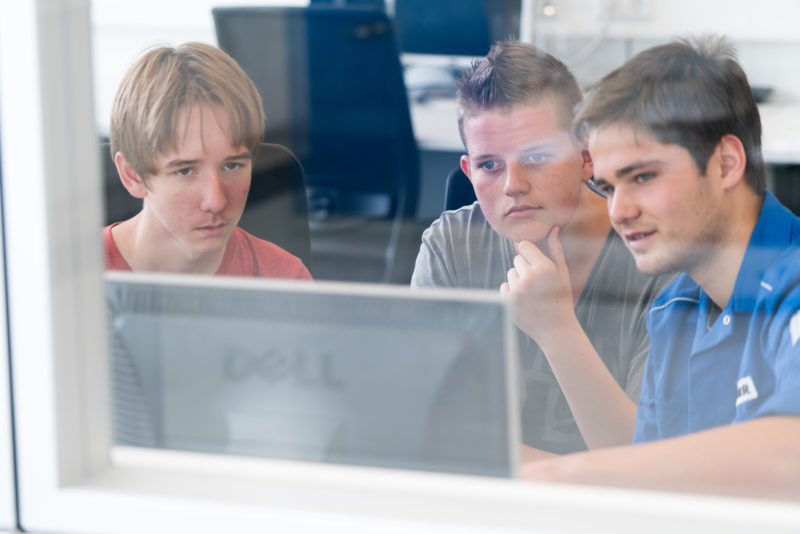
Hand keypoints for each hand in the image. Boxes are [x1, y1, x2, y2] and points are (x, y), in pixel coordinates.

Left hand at [501, 227, 577, 349]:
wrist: (555, 328)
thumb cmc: (561, 297)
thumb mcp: (562, 273)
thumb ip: (555, 249)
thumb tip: (553, 228)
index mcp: (545, 268)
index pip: (524, 245)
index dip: (529, 253)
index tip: (535, 262)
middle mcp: (530, 277)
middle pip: (517, 259)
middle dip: (526, 268)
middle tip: (538, 284)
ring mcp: (517, 290)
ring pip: (511, 273)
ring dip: (518, 280)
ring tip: (532, 293)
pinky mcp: (507, 300)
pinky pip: (505, 286)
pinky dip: (512, 292)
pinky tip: (525, 301)